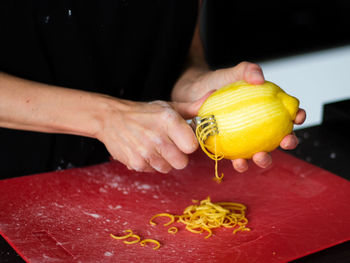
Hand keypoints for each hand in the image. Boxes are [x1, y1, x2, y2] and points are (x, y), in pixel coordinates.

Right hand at [95, 95, 209, 172]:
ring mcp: (146, 152)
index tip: (183, 139)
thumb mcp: (168, 107)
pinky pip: (153, 171)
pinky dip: (150, 164)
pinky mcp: (136, 163)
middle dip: (178, 156)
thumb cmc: (143, 113)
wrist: (110, 118)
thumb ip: (193, 107)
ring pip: (168, 168)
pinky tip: (144, 151)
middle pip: (182, 162)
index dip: (189, 144)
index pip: (192, 146)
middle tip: (168, 145)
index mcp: (168, 121)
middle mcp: (158, 138)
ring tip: (154, 146)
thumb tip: (213, 97)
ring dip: (164, 160)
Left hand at [173, 61, 305, 172]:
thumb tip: (260, 79)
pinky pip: (237, 158)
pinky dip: (240, 163)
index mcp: (265, 107)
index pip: (288, 111)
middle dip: (288, 142)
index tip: (298, 117)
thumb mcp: (232, 73)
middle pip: (280, 136)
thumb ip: (247, 70)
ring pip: (260, 152)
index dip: (298, 116)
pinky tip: (237, 162)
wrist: (192, 95)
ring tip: (259, 156)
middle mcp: (258, 125)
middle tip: (285, 142)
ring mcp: (244, 138)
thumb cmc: (215, 83)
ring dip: (265, 159)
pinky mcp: (230, 148)